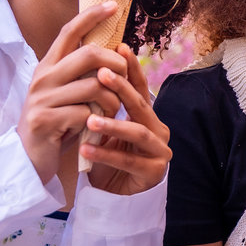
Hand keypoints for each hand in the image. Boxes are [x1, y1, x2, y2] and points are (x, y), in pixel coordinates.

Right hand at [19, 1, 131, 183]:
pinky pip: (86, 112)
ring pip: (95, 85)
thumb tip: (115, 51)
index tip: (114, 6)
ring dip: (113, 100)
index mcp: (48, 66)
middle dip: (116, 65)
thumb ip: (82, 73)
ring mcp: (41, 98)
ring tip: (111, 111)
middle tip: (125, 80)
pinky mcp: (44, 120)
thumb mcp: (68, 92)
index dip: (92, 16)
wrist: (30, 158)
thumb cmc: (58, 122)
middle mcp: (42, 77)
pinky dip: (99, 120)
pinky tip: (96, 127)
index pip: (69, 31)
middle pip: (89, 54)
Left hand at [82, 47, 171, 195]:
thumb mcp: (105, 129)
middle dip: (122, 88)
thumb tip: (90, 69)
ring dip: (113, 124)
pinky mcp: (154, 171)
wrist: (114, 198)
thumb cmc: (108, 159)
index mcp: (148, 117)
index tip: (119, 47)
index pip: (141, 87)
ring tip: (90, 119)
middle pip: (141, 105)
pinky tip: (86, 149)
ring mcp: (160, 151)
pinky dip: (106, 153)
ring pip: (137, 132)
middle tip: (101, 74)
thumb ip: (104, 106)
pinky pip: (128, 160)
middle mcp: (158, 130)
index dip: (132, 68)